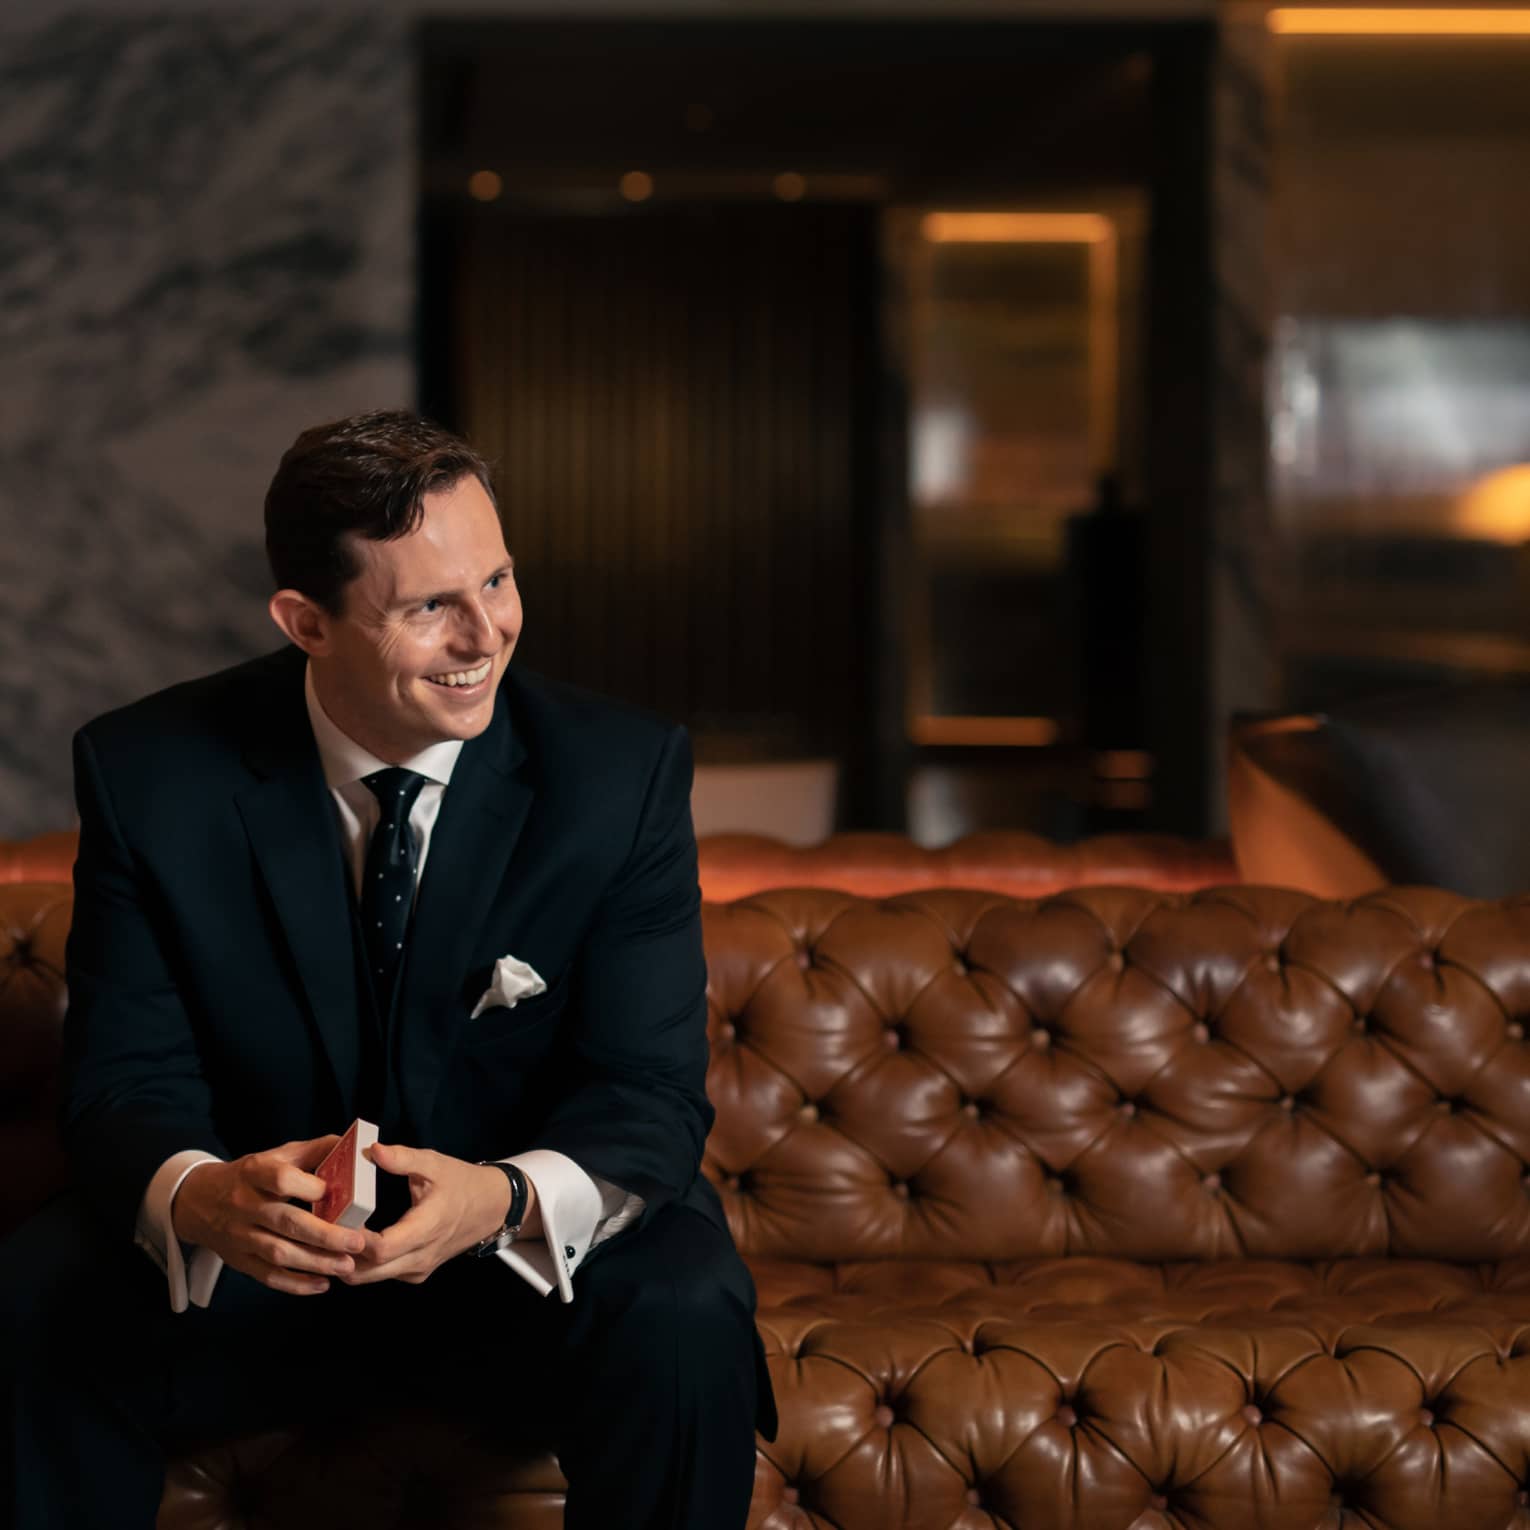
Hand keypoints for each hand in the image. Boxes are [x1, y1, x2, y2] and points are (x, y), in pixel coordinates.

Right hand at [171, 1135, 365, 1295]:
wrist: (199, 1200)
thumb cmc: (252, 1176)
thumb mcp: (277, 1155)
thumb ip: (315, 1150)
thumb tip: (351, 1145)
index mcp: (255, 1172)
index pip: (281, 1179)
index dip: (309, 1186)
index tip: (335, 1192)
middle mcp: (244, 1205)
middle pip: (285, 1221)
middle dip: (324, 1235)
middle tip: (357, 1242)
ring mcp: (240, 1235)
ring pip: (278, 1253)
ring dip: (315, 1262)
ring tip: (347, 1265)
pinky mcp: (239, 1260)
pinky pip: (268, 1275)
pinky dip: (296, 1284)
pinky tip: (322, 1284)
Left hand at [343, 1143, 539, 1284]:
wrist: (492, 1207)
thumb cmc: (462, 1182)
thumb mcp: (434, 1164)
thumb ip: (403, 1158)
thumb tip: (372, 1151)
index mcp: (427, 1228)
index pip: (382, 1248)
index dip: (354, 1240)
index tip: (334, 1220)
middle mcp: (421, 1256)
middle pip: (369, 1271)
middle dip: (340, 1255)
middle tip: (318, 1233)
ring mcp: (419, 1269)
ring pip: (372, 1277)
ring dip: (348, 1262)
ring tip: (330, 1236)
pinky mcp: (417, 1272)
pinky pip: (383, 1275)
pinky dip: (363, 1264)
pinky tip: (350, 1242)